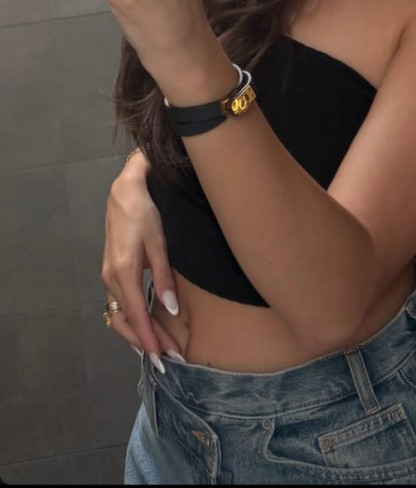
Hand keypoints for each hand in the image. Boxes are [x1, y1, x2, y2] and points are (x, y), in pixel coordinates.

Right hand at [103, 171, 185, 364]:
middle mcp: (110, 279)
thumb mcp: (159, 243)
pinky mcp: (110, 273)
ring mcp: (107, 276)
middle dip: (146, 342)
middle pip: (124, 322)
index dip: (150, 339)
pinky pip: (118, 305)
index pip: (136, 315)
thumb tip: (172, 309)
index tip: (164, 357)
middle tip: (169, 359)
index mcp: (123, 272)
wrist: (124, 192)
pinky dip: (131, 321)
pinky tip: (144, 329)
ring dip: (138, 334)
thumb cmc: (145, 213)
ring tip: (160, 349)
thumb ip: (164, 278)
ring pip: (119, 316)